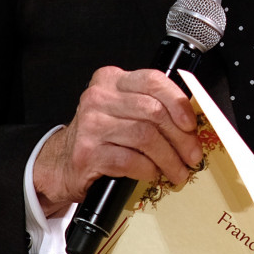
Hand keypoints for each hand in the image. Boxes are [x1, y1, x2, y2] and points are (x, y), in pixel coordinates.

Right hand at [33, 66, 202, 215]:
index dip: (178, 102)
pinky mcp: (87, 153)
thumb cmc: (100, 136)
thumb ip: (152, 107)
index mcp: (112, 80)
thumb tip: (191, 123)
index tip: (191, 124)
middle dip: (180, 138)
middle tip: (192, 155)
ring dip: (169, 158)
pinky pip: (130, 160)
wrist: (61, 163)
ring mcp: (91, 125)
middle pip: (154, 111)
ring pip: (145, 137)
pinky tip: (153, 174)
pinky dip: (148, 169)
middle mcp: (99, 98)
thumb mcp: (123, 110)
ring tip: (178, 170)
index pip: (153, 80)